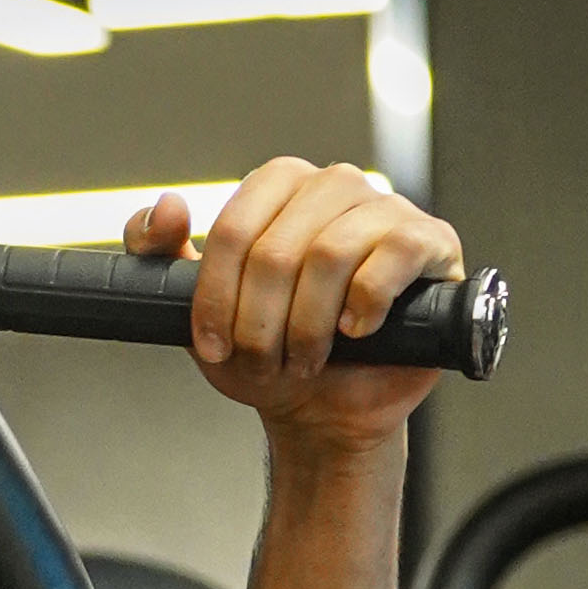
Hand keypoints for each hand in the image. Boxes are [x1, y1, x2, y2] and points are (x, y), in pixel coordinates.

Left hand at [125, 160, 464, 443]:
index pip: (235, 227)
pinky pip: (393, 254)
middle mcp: (334, 185)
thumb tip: (168, 206)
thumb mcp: (194, 308)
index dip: (217, 295)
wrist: (325, 403)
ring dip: (308, 324)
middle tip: (265, 359)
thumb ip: (157, 253)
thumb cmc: (266, 349)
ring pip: (331, 253)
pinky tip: (356, 330)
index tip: (212, 345)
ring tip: (306, 355)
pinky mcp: (430, 240)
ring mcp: (386, 208)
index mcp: (279, 187)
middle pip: (278, 248)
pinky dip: (365, 303)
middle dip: (261, 321)